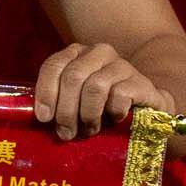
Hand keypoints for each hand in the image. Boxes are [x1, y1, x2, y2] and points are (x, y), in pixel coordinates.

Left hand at [25, 41, 175, 139]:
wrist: (146, 112)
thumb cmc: (102, 109)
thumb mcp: (76, 103)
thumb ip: (57, 103)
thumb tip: (40, 118)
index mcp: (76, 54)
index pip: (54, 66)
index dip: (45, 92)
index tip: (44, 118)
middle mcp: (98, 53)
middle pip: (72, 77)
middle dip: (66, 110)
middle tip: (67, 133)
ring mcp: (121, 64)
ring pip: (94, 86)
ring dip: (88, 114)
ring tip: (89, 130)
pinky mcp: (140, 81)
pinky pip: (119, 95)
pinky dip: (112, 112)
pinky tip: (113, 120)